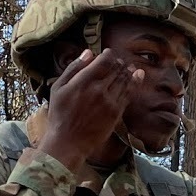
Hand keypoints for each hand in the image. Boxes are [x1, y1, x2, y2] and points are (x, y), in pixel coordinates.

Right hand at [38, 48, 143, 171]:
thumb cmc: (60, 115)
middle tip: (118, 61)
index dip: (108, 55)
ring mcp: (110, 101)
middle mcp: (99, 89)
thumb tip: (88, 53)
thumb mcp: (58, 88)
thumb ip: (74, 68)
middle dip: (118, 63)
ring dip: (127, 71)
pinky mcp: (116, 113)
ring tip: (128, 67)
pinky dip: (134, 83)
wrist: (68, 142)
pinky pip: (128, 94)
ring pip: (124, 80)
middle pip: (116, 69)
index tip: (108, 53)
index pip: (104, 61)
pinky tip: (137, 76)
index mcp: (83, 81)